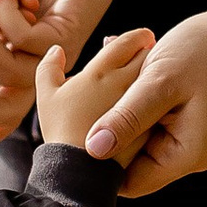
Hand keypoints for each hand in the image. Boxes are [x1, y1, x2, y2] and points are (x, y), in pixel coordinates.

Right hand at [35, 28, 156, 155]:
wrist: (79, 169)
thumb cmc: (60, 130)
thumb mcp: (47, 96)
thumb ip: (48, 68)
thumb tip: (56, 51)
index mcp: (100, 71)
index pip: (126, 42)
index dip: (136, 37)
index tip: (142, 37)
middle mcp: (123, 83)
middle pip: (146, 56)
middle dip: (149, 50)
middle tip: (152, 48)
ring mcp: (138, 105)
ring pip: (154, 79)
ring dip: (154, 71)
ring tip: (154, 71)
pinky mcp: (148, 125)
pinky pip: (160, 104)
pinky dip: (159, 97)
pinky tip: (156, 100)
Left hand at [80, 0, 206, 197]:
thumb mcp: (161, 83)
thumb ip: (127, 118)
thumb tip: (93, 150)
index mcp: (184, 155)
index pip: (130, 183)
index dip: (101, 167)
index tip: (76, 139)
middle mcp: (187, 153)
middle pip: (132, 161)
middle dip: (111, 131)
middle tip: (93, 96)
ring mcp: (188, 136)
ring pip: (139, 136)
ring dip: (124, 110)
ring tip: (115, 75)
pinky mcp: (187, 119)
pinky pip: (151, 118)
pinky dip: (138, 99)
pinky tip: (135, 71)